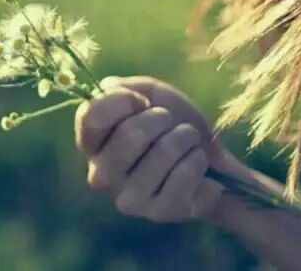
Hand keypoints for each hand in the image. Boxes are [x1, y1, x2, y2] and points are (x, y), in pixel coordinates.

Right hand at [74, 76, 236, 222]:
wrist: (209, 156)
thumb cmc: (171, 121)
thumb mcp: (145, 93)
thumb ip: (119, 87)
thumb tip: (111, 93)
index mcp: (91, 144)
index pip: (92, 116)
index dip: (124, 101)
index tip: (142, 101)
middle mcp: (100, 175)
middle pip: (131, 134)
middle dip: (161, 119)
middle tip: (169, 122)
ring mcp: (127, 199)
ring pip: (163, 152)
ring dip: (184, 138)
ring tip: (186, 141)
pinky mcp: (157, 213)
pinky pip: (185, 173)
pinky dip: (197, 159)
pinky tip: (195, 164)